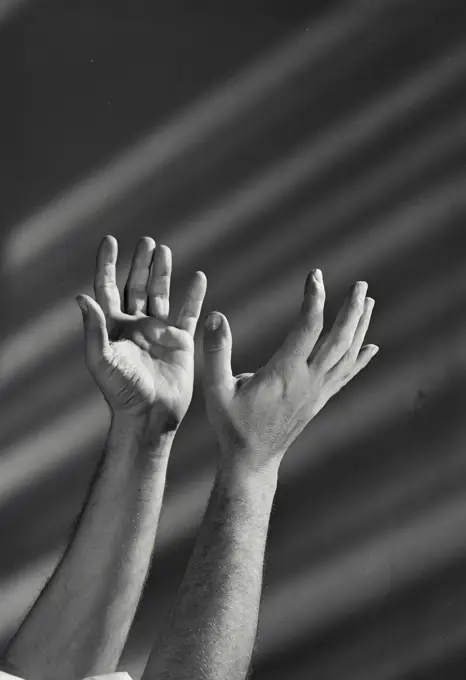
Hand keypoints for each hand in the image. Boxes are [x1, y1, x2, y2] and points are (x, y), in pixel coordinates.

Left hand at [76, 235, 206, 428]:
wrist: (150, 414)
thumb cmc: (121, 391)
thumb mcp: (101, 360)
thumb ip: (94, 328)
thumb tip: (81, 296)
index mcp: (113, 327)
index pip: (108, 288)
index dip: (108, 264)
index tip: (110, 241)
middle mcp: (135, 325)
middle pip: (136, 286)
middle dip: (140, 264)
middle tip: (146, 242)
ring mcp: (158, 332)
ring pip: (160, 294)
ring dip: (162, 273)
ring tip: (164, 250)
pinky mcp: (180, 341)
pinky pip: (188, 313)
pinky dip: (194, 296)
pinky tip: (198, 278)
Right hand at [202, 269, 377, 471]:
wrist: (253, 460)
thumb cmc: (232, 425)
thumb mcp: (216, 390)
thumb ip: (216, 352)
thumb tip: (214, 316)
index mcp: (285, 374)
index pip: (308, 328)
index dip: (314, 299)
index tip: (314, 276)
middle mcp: (308, 381)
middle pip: (339, 339)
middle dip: (351, 309)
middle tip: (361, 285)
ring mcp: (317, 391)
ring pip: (347, 355)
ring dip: (359, 327)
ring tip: (368, 302)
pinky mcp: (320, 399)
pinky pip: (346, 375)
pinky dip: (361, 359)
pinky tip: (372, 347)